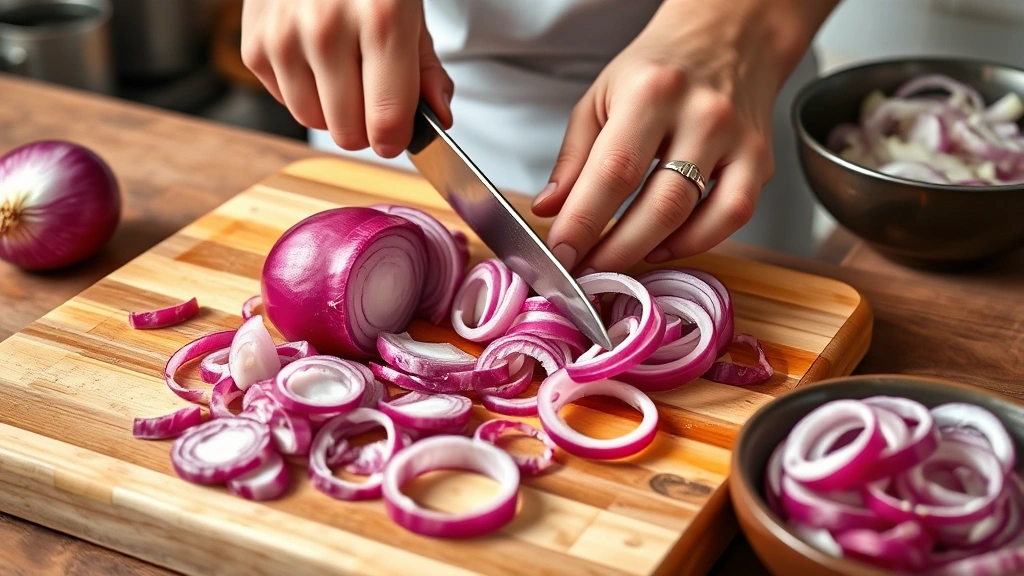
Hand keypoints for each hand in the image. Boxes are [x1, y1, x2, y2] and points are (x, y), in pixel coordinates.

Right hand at [240, 0, 453, 156]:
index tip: (397, 134)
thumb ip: (427, 69)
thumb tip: (439, 117)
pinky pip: (286, 102)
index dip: (395, 138)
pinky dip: (304, 91)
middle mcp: (327, 27)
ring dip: (332, 111)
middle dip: (365, 126)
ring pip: (314, 121)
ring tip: (342, 72)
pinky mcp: (255, 47)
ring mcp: (285, 37)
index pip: (387, 119)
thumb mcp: (410, 11)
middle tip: (372, 96)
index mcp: (382, 18)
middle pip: (348, 131)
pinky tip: (314, 58)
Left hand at [532, 0, 836, 272]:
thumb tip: (549, 210)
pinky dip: (696, 242)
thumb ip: (573, 157)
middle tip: (587, 270)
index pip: (613, 172)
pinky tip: (664, 246)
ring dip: (649, 251)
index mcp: (651, 93)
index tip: (561, 252)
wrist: (728, 37)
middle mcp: (701, 115)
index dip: (584, 222)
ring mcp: (737, 139)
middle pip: (658, 205)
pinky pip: (732, 216)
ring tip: (617, 262)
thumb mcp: (600, 97)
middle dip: (615, 250)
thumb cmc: (658, 69)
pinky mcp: (760, 159)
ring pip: (695, 217)